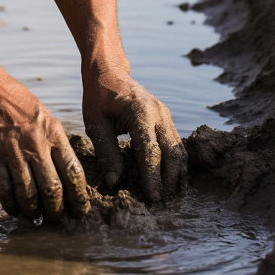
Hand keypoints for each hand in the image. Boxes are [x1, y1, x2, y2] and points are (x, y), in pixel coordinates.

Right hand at [0, 73, 90, 222]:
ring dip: (33, 210)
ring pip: (28, 193)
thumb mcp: (43, 115)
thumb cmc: (16, 100)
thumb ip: (53, 140)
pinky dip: (10, 204)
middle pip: (52, 188)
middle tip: (57, 219)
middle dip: (56, 210)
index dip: (79, 197)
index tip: (81, 210)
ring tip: (35, 217)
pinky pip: (3, 188)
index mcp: (53, 132)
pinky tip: (14, 210)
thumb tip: (64, 168)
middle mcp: (35, 144)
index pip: (73, 171)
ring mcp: (12, 151)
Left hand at [82, 68, 186, 201]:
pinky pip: (176, 144)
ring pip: (179, 149)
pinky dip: (177, 163)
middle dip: (169, 179)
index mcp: (140, 112)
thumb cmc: (98, 98)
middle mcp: (158, 113)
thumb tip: (114, 181)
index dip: (153, 176)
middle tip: (163, 202)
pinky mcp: (166, 118)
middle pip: (172, 152)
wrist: (109, 72)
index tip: (152, 197)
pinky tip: (173, 180)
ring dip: (177, 173)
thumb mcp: (95, 123)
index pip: (150, 150)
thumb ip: (106, 151)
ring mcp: (165, 115)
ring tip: (170, 195)